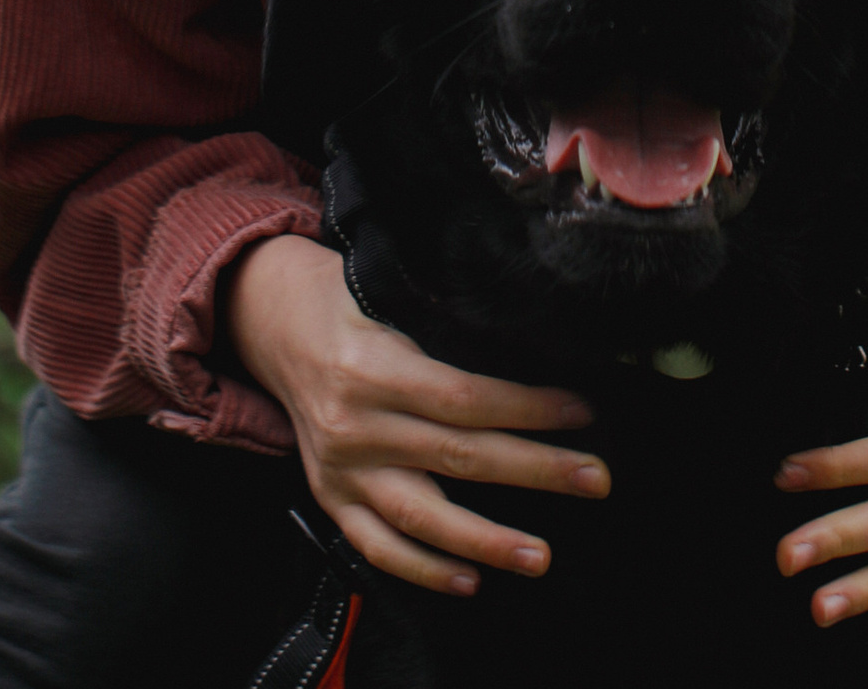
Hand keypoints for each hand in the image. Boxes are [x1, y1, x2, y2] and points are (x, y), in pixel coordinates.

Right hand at [225, 233, 610, 596]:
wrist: (272, 325)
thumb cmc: (346, 299)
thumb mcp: (389, 289)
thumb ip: (444, 322)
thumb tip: (530, 338)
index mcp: (373, 366)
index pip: (463, 398)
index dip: (527, 408)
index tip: (581, 411)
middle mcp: (356, 425)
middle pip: (457, 456)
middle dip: (534, 470)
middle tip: (595, 478)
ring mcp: (341, 469)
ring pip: (420, 516)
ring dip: (485, 540)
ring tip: (539, 555)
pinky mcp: (330, 498)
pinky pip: (377, 547)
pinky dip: (423, 569)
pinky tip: (470, 580)